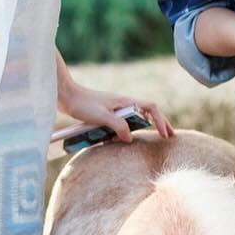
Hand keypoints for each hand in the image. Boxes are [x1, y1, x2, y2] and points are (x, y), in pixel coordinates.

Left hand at [57, 78, 173, 142]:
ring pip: (136, 116)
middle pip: (148, 112)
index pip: (151, 108)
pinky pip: (123, 121)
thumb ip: (118, 126)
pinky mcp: (106, 113)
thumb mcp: (102, 116)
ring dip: (145, 125)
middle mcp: (123, 103)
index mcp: (125, 101)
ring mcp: (115, 108)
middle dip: (159, 123)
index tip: (164, 134)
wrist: (65, 96)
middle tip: (168, 136)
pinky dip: (129, 129)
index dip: (160, 121)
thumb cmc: (82, 104)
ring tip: (152, 136)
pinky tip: (124, 138)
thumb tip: (130, 138)